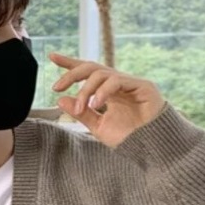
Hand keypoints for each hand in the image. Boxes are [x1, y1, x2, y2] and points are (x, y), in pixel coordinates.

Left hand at [50, 53, 164, 147]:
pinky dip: (103, 91)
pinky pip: (116, 81)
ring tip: (83, 108)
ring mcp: (130, 83)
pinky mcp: (142, 85)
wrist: (152, 148)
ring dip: (86, 90)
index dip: (70, 64)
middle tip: (57, 87)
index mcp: (108, 91)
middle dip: (71, 74)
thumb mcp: (99, 127)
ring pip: (101, 74)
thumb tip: (61, 100)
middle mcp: (118, 83)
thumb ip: (82, 114)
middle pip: (91, 68)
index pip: (87, 72)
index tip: (52, 56)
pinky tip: (96, 105)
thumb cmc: (129, 138)